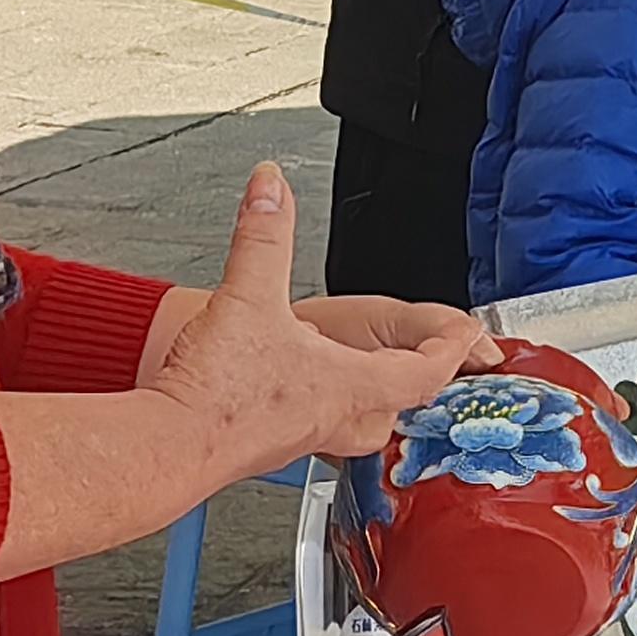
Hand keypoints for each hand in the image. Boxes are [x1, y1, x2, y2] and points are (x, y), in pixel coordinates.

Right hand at [149, 166, 484, 470]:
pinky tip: (296, 394)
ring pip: (357, 428)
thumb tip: (270, 187)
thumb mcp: (248, 295)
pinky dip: (320, 411)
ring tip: (371, 383)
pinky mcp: (267, 448)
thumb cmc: (218, 395)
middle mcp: (333, 419)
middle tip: (432, 365)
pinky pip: (313, 433)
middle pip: (398, 410)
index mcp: (348, 385)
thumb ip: (264, 235)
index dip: (451, 350)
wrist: (169, 448)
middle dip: (417, 386)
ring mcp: (302, 439)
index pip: (424, 372)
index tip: (467, 336)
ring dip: (371, 406)